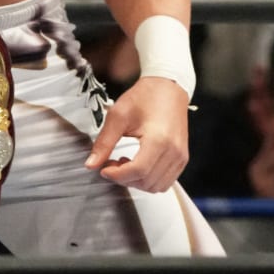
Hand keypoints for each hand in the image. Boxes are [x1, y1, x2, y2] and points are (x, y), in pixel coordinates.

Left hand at [84, 76, 188, 192]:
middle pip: (146, 181)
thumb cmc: (144, 97)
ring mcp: (180, 157)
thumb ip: (104, 143)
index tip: (103, 169)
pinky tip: (138, 163)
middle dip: (124, 178)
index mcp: (159, 140)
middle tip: (110, 164)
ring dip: (137, 181)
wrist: (167, 87)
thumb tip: (91, 164)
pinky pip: (166, 181)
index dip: (117, 175)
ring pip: (156, 186)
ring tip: (124, 163)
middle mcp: (174, 152)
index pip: (137, 171)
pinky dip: (149, 179)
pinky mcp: (182, 158)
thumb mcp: (118, 116)